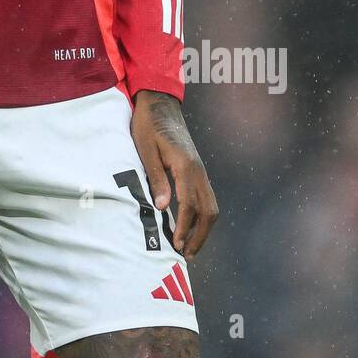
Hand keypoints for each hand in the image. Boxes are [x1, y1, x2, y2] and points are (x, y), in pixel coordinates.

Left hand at [130, 90, 217, 259]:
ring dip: (203, 228)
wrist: (159, 103)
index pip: (189, 205)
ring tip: (190, 247)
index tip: (177, 246)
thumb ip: (155, 178)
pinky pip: (207, 197)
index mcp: (185, 165)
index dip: (185, 228)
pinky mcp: (198, 169)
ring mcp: (201, 170)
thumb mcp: (145, 150)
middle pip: (208, 211)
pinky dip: (202, 216)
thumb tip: (162, 208)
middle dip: (199, 235)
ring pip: (212, 205)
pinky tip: (191, 225)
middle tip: (187, 254)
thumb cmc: (148, 125)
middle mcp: (198, 170)